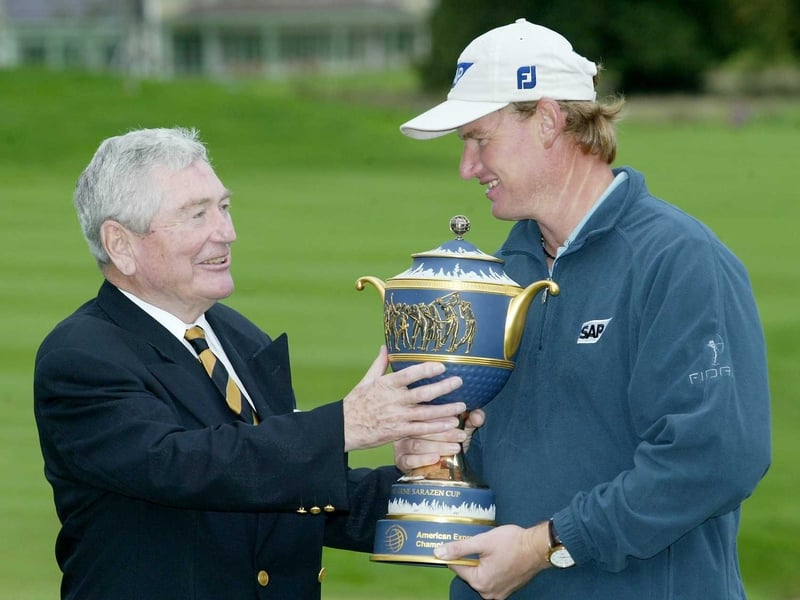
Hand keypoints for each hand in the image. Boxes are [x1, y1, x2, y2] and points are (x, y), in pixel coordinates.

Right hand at [343, 346, 463, 451]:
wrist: (343, 427)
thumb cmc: (355, 402)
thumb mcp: (366, 380)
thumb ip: (380, 364)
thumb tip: (386, 347)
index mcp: (386, 385)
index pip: (409, 374)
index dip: (426, 370)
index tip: (442, 365)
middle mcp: (393, 400)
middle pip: (422, 393)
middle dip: (443, 388)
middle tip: (459, 381)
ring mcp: (397, 417)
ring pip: (426, 413)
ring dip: (445, 410)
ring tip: (462, 405)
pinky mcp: (398, 432)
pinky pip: (421, 430)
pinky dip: (437, 427)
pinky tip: (450, 424)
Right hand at [393, 409, 484, 471]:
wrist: (439, 469)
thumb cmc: (448, 442)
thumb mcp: (460, 429)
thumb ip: (470, 421)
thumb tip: (478, 416)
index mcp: (418, 417)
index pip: (426, 414)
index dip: (442, 417)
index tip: (457, 420)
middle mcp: (407, 429)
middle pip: (422, 429)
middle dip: (444, 433)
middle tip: (461, 435)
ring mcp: (402, 445)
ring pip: (417, 444)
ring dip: (437, 446)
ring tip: (455, 448)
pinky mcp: (401, 460)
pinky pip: (408, 460)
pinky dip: (422, 459)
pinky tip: (436, 458)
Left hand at [433, 522, 549, 599]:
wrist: (538, 547)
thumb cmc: (513, 543)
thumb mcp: (483, 541)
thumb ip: (460, 548)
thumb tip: (439, 552)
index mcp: (481, 582)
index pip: (456, 567)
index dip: (456, 553)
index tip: (459, 543)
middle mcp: (488, 592)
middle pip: (468, 572)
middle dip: (471, 558)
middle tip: (481, 545)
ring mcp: (498, 593)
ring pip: (480, 575)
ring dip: (481, 563)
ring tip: (492, 550)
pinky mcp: (506, 589)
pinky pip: (491, 579)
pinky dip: (491, 568)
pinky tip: (498, 557)